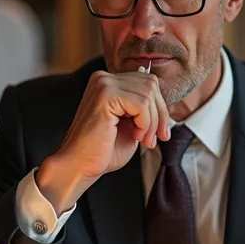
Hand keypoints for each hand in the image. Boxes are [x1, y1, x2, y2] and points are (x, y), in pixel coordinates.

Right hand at [37, 70, 169, 212]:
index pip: (148, 82)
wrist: (80, 166)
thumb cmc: (103, 150)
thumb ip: (144, 109)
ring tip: (143, 140)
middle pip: (151, 84)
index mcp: (108, 82)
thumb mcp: (132, 124)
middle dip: (160, 114)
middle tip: (154, 139)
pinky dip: (145, 123)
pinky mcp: (105, 95)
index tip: (160, 133)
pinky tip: (135, 136)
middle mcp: (103, 77)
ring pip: (148, 94)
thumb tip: (164, 102)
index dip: (159, 108)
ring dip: (152, 122)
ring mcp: (103, 84)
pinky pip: (141, 104)